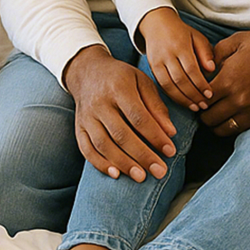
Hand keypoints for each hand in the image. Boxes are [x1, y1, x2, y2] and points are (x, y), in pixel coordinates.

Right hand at [62, 46, 177, 181]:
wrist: (87, 72)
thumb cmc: (121, 78)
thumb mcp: (142, 82)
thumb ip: (156, 106)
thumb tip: (170, 132)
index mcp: (118, 88)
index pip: (138, 117)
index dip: (155, 136)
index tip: (170, 151)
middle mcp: (100, 103)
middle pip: (121, 134)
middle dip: (142, 155)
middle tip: (160, 171)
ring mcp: (87, 117)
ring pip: (103, 144)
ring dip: (123, 163)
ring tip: (141, 177)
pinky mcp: (79, 127)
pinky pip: (86, 149)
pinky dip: (100, 163)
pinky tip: (115, 174)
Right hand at [137, 8, 214, 111]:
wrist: (156, 23)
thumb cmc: (181, 32)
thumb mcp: (196, 37)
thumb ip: (205, 53)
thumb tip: (211, 70)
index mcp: (180, 45)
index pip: (191, 69)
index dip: (201, 84)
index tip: (210, 94)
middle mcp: (166, 54)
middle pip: (180, 80)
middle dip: (193, 95)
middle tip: (205, 105)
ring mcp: (156, 62)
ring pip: (169, 85)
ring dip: (183, 99)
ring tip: (195, 107)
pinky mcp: (151, 68)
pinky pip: (161, 85)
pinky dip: (172, 96)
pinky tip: (183, 101)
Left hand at [199, 26, 249, 136]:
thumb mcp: (232, 42)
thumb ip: (213, 56)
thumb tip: (201, 71)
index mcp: (227, 80)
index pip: (202, 101)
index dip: (196, 100)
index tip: (196, 97)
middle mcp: (238, 98)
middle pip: (210, 119)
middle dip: (203, 115)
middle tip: (203, 109)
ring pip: (224, 128)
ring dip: (216, 124)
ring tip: (215, 116)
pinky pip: (241, 129)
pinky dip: (232, 126)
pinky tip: (230, 117)